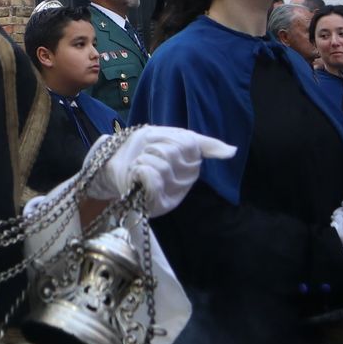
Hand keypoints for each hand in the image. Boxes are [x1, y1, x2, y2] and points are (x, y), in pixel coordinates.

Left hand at [85, 126, 236, 216]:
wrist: (110, 163)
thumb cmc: (140, 149)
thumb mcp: (172, 138)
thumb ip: (203, 144)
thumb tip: (233, 151)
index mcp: (192, 166)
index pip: (188, 144)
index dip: (167, 138)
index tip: (157, 143)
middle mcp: (186, 183)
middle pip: (173, 153)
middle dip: (153, 148)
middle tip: (145, 156)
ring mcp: (172, 196)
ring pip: (160, 164)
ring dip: (142, 159)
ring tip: (138, 167)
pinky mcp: (156, 205)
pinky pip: (150, 177)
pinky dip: (138, 170)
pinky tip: (135, 176)